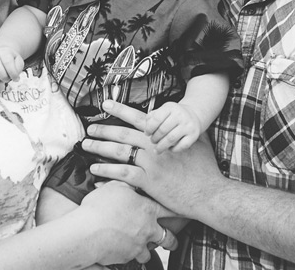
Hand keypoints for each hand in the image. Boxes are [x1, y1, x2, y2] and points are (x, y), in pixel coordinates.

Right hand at [0, 46, 23, 91]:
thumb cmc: (9, 59)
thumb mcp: (17, 60)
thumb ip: (18, 68)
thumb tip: (15, 78)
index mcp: (3, 52)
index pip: (7, 62)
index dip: (12, 72)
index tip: (15, 79)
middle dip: (3, 77)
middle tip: (6, 80)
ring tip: (0, 84)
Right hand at [76, 180, 178, 266]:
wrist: (86, 232)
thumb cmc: (99, 207)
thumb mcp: (115, 187)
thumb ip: (129, 183)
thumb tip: (133, 177)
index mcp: (147, 210)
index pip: (169, 211)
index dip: (177, 212)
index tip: (183, 213)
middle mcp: (147, 229)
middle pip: (168, 238)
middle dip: (171, 240)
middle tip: (171, 241)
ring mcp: (138, 246)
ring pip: (149, 252)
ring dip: (146, 249)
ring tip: (140, 246)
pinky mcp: (127, 258)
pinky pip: (132, 258)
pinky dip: (129, 254)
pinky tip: (121, 249)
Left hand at [82, 100, 225, 218]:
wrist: (208, 191)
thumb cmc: (205, 168)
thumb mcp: (197, 141)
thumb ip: (183, 131)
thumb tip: (178, 120)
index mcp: (163, 134)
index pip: (137, 117)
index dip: (120, 109)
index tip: (105, 103)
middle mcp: (154, 146)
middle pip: (123, 134)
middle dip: (103, 130)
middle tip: (89, 129)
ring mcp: (150, 163)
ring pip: (119, 152)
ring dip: (100, 148)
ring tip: (86, 146)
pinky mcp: (148, 181)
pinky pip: (122, 174)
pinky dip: (107, 171)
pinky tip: (96, 170)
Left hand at [145, 101, 201, 152]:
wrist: (194, 115)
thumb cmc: (175, 115)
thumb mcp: (164, 110)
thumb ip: (153, 116)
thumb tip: (146, 125)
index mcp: (171, 107)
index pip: (157, 118)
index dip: (149, 128)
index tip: (147, 133)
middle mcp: (180, 115)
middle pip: (163, 130)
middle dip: (155, 138)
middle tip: (153, 141)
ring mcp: (188, 125)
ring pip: (171, 139)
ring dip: (161, 146)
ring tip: (157, 149)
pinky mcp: (193, 135)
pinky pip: (181, 146)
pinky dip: (173, 149)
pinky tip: (169, 148)